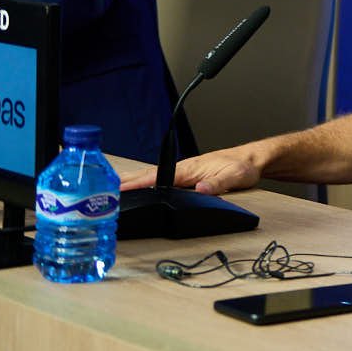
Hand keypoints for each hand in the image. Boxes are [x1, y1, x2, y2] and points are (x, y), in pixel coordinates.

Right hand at [117, 148, 261, 195]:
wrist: (251, 160)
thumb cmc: (242, 166)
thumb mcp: (235, 177)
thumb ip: (218, 183)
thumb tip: (201, 188)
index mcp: (188, 169)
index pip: (156, 177)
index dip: (136, 184)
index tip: (117, 190)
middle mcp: (182, 170)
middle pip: (147, 176)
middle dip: (125, 183)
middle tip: (100, 191)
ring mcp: (182, 173)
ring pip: (151, 177)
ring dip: (131, 182)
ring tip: (109, 190)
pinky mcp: (186, 177)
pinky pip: (159, 181)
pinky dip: (144, 184)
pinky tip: (136, 191)